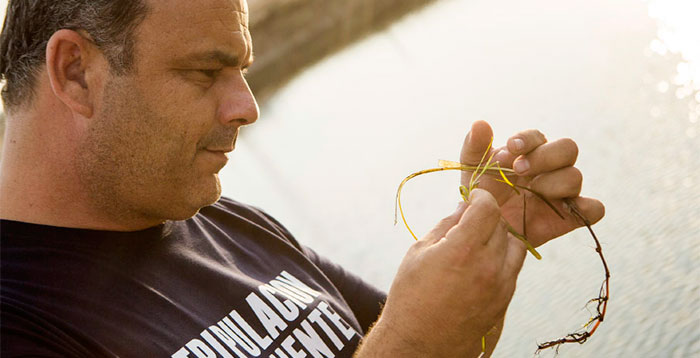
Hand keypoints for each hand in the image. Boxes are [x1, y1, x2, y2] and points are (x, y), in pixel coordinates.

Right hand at [356, 190, 524, 357]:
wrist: (417, 344)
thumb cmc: (410, 297)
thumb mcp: (419, 252)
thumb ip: (446, 225)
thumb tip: (464, 207)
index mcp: (463, 251)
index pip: (487, 208)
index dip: (481, 196)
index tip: (473, 197)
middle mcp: (487, 267)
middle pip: (501, 224)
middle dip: (486, 217)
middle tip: (469, 220)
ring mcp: (500, 287)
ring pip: (514, 245)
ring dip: (499, 237)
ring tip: (477, 242)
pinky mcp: (504, 301)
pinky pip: (513, 268)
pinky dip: (502, 258)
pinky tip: (480, 263)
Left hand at [460, 121, 604, 246]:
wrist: (486, 229)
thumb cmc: (482, 194)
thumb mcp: (473, 170)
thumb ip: (475, 146)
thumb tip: (480, 124)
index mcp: (531, 152)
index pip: (538, 137)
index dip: (527, 140)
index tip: (510, 148)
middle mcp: (552, 168)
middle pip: (567, 148)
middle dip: (544, 156)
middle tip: (519, 169)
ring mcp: (563, 192)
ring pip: (576, 176)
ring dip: (553, 182)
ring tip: (532, 191)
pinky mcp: (571, 216)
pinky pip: (594, 209)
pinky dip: (586, 208)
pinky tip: (562, 210)